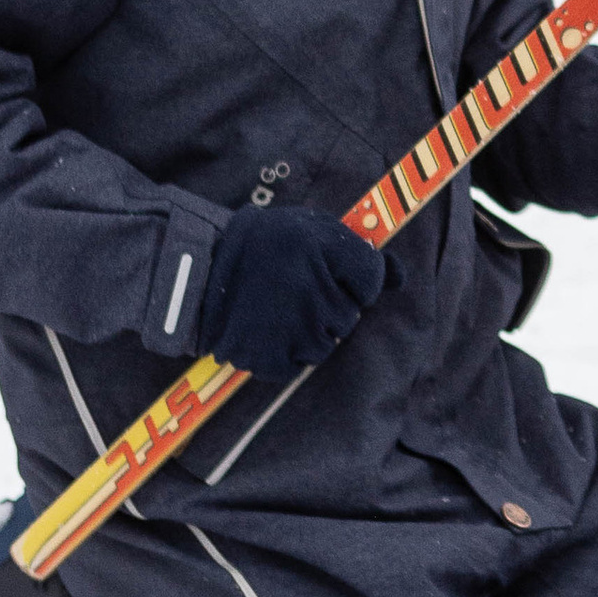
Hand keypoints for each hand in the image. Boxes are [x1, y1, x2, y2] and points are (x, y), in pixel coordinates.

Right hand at [201, 201, 388, 376]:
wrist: (195, 268)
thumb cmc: (261, 243)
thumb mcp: (313, 229)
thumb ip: (361, 253)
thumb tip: (402, 277)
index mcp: (327, 250)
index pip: (372, 280)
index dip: (355, 280)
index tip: (330, 275)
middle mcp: (316, 291)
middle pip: (350, 317)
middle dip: (330, 307)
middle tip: (294, 291)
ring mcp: (295, 329)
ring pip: (326, 345)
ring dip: (308, 333)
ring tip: (276, 310)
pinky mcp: (270, 359)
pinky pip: (295, 367)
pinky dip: (282, 355)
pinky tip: (265, 330)